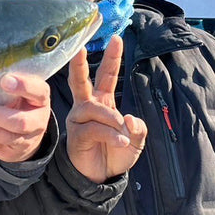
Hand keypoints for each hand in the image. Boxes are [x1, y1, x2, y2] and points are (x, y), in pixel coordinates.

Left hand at [0, 72, 51, 162]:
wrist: (27, 134)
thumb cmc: (19, 102)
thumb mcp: (21, 90)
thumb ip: (5, 83)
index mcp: (40, 100)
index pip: (38, 92)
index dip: (23, 86)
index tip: (4, 80)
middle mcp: (36, 121)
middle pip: (19, 121)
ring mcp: (24, 139)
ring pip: (3, 136)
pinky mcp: (9, 151)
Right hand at [66, 36, 146, 183]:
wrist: (101, 176)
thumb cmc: (115, 153)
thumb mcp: (136, 139)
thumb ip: (138, 127)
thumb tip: (129, 118)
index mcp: (102, 102)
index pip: (107, 76)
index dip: (112, 58)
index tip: (116, 38)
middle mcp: (87, 107)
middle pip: (81, 81)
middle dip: (80, 64)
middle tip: (79, 47)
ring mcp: (79, 120)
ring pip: (94, 108)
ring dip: (112, 119)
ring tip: (123, 132)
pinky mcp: (76, 135)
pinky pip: (94, 128)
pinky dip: (111, 134)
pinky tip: (120, 141)